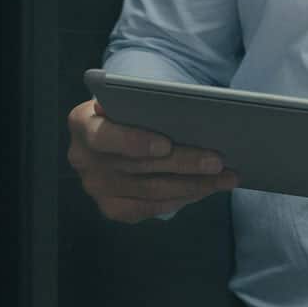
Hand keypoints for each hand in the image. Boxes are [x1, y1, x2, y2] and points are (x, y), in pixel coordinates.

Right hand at [65, 98, 238, 222]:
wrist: (116, 129)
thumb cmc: (131, 108)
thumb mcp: (133, 98)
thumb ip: (150, 105)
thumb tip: (196, 116)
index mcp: (82, 122)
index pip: (103, 136)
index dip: (134, 142)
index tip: (166, 145)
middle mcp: (82, 159)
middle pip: (138, 167)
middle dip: (183, 164)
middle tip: (218, 161)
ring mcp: (95, 187)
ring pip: (151, 190)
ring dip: (193, 184)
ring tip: (225, 177)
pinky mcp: (112, 208)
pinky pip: (151, 207)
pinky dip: (182, 198)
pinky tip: (207, 189)